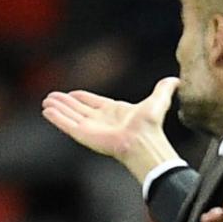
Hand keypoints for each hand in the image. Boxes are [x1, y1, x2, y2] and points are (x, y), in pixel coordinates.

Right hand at [41, 77, 181, 182]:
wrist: (143, 141)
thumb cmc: (151, 125)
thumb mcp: (158, 101)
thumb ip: (164, 90)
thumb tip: (176, 80)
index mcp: (113, 111)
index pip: (92, 102)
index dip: (81, 98)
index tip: (71, 94)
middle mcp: (100, 120)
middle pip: (77, 109)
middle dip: (64, 103)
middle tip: (51, 96)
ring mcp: (90, 127)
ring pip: (69, 116)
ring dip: (57, 109)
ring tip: (46, 102)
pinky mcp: (83, 134)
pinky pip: (66, 124)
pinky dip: (56, 117)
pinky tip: (47, 110)